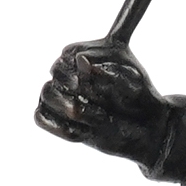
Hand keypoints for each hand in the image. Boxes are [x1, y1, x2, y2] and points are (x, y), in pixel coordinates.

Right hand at [35, 39, 167, 164]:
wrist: (146, 129)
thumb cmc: (140, 98)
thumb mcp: (131, 82)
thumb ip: (106, 71)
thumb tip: (81, 61)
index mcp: (88, 53)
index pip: (69, 53)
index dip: (83, 69)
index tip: (104, 82)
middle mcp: (70, 71)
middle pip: (55, 71)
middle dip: (78, 88)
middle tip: (102, 102)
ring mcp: (60, 94)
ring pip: (46, 93)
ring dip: (73, 109)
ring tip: (99, 119)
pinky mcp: (55, 117)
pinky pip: (39, 117)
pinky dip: (60, 127)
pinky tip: (84, 132)